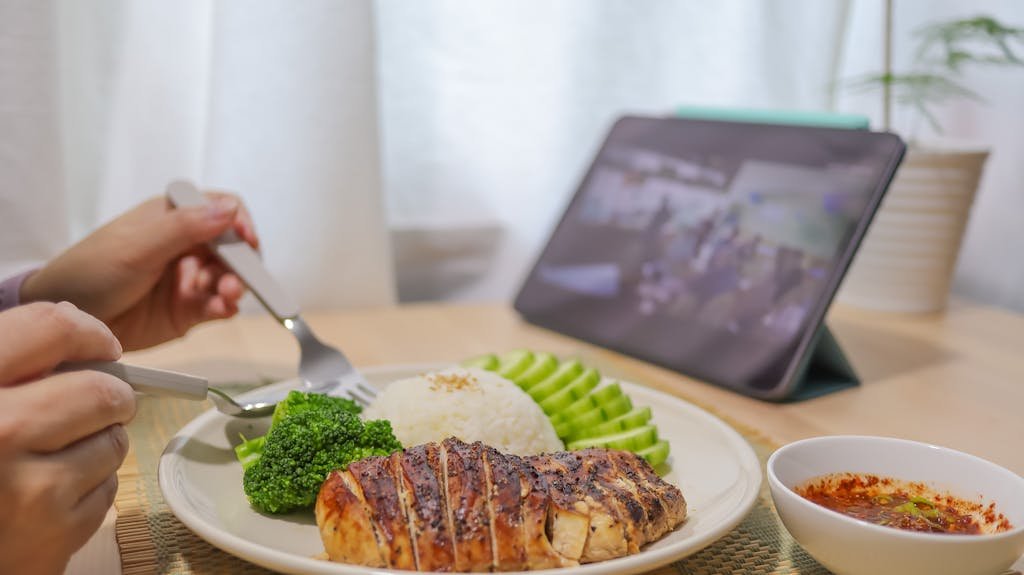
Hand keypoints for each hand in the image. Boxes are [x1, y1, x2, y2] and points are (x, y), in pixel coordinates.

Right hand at [0, 302, 135, 574]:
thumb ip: (16, 365)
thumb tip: (79, 330)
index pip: (51, 326)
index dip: (88, 333)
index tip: (102, 347)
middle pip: (101, 390)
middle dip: (110, 397)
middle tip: (98, 405)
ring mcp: (27, 486)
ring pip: (112, 441)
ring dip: (99, 445)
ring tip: (57, 458)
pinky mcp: (53, 532)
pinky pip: (107, 489)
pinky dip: (90, 489)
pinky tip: (51, 496)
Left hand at [20, 192, 258, 350]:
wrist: (69, 321)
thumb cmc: (91, 272)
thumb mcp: (136, 247)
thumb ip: (184, 228)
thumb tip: (230, 207)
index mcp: (174, 218)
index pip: (221, 209)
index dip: (240, 222)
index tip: (247, 240)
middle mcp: (187, 246)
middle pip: (234, 247)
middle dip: (240, 263)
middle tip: (233, 280)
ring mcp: (190, 279)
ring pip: (230, 277)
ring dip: (233, 286)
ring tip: (224, 296)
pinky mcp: (189, 310)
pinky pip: (218, 305)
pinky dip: (225, 307)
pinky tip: (220, 309)